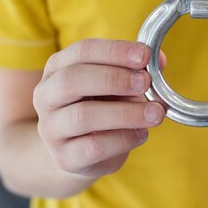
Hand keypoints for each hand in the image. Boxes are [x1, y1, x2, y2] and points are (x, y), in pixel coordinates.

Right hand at [33, 39, 165, 178]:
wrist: (81, 151)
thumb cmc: (102, 105)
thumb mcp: (118, 82)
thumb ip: (137, 69)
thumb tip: (160, 60)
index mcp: (59, 67)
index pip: (82, 51)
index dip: (115, 51)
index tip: (144, 55)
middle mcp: (47, 95)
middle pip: (72, 79)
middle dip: (114, 78)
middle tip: (146, 82)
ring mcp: (51, 128)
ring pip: (83, 116)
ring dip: (126, 113)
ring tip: (156, 113)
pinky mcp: (64, 157)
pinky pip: (92, 147)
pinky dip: (123, 139)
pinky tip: (142, 134)